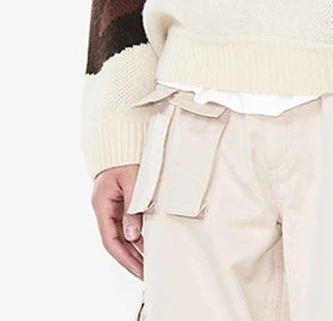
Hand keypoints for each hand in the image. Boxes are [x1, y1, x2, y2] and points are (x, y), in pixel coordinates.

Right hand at [91, 163, 143, 278]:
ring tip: (150, 263)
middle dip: (131, 259)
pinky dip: (137, 235)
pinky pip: (127, 223)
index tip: (139, 271)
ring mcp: (112, 205)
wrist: (121, 136)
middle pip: (116, 241)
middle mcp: (104, 208)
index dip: (125, 258)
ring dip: (135, 249)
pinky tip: (148, 243)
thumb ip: (133, 207)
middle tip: (147, 274)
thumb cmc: (126, 155)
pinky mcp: (121, 201)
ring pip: (122, 234)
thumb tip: (133, 236)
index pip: (111, 240)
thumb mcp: (132, 180)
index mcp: (102, 204)